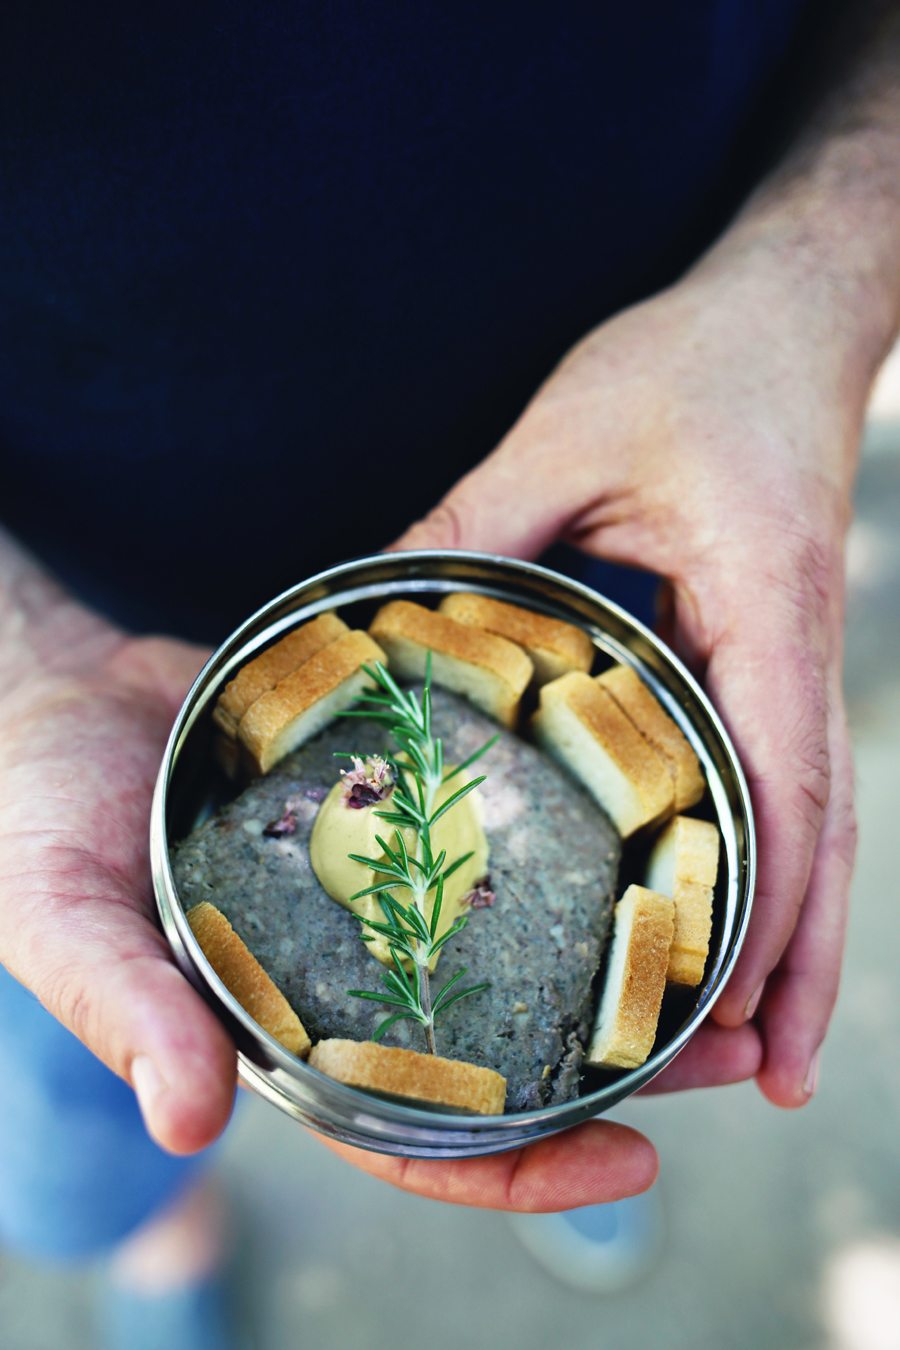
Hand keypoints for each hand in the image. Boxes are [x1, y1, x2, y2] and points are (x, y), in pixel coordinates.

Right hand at [0, 602, 681, 1206]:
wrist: (56, 702)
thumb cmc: (35, 820)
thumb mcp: (65, 915)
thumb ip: (126, 1010)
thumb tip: (194, 1120)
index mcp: (282, 1037)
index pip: (411, 1134)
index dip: (514, 1168)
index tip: (627, 1160)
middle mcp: (346, 975)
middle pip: (499, 1047)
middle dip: (613, 1063)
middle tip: (729, 1043)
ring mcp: (374, 894)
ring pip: (513, 945)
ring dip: (610, 954)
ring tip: (714, 938)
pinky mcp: (388, 810)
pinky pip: (486, 841)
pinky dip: (555, 847)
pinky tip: (627, 825)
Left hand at [390, 253, 864, 1111]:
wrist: (789, 313)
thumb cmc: (694, 363)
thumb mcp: (567, 428)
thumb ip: (476, 521)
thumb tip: (374, 605)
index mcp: (763, 602)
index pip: (779, 774)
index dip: (764, 897)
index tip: (730, 997)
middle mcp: (798, 650)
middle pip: (819, 832)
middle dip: (797, 959)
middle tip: (763, 1081)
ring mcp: (794, 660)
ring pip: (816, 824)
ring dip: (799, 936)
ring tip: (768, 1056)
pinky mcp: (770, 656)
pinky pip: (784, 780)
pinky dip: (776, 867)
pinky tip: (742, 924)